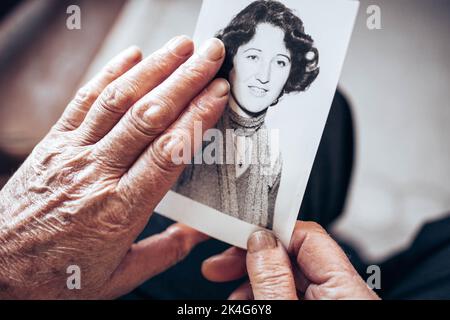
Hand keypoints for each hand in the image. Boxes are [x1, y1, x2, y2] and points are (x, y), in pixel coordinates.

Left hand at [0, 35, 228, 298]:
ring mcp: (71, 154)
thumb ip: (165, 251)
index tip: (218, 94)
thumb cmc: (57, 277)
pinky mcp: (53, 144)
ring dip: (153, 69)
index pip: (168, 152)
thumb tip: (198, 232)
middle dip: (184, 80)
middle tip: (210, 55)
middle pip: (147, 117)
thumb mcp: (119, 276)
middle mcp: (95, 175)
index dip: (196, 117)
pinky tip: (132, 56)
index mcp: (119, 210)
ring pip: (117, 102)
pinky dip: (109, 75)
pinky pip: (84, 102)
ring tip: (180, 47)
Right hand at [202, 221, 378, 299]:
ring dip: (254, 281)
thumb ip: (273, 278)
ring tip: (229, 293)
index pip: (307, 236)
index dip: (270, 230)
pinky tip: (246, 301)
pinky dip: (265, 295)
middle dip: (252, 259)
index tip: (238, 234)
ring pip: (289, 280)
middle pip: (294, 257)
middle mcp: (344, 295)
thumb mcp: (280, 312)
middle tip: (219, 265)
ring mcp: (333, 304)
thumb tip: (260, 239)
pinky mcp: (322, 312)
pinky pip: (292, 296)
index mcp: (344, 290)